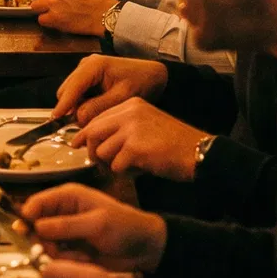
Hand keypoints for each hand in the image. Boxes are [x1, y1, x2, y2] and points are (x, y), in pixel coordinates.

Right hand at [23, 184, 167, 271]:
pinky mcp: (70, 251)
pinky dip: (68, 261)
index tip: (23, 232)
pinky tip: (85, 260)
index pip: (36, 203)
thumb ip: (66, 225)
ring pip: (44, 245)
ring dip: (59, 253)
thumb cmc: (123, 227)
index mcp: (67, 197)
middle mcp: (62, 213)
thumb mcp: (96, 223)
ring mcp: (66, 233)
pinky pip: (57, 258)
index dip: (26, 216)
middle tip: (58, 250)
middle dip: (44, 241)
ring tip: (81, 256)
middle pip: (35, 226)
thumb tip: (35, 225)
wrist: (142, 249)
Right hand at [53, 53, 168, 124]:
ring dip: (77, 107)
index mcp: (94, 65)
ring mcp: (84, 69)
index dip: (63, 104)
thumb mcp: (122, 98)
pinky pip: (77, 94)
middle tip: (87, 124)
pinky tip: (96, 110)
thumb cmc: (141, 83)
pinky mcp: (87, 76)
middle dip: (72, 108)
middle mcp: (85, 64)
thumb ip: (98, 107)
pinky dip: (82, 104)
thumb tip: (77, 117)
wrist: (152, 75)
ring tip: (95, 117)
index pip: (72, 87)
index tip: (55, 120)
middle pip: (67, 91)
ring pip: (70, 94)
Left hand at [76, 97, 208, 179]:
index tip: (77, 145)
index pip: (97, 118)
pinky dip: (126, 173)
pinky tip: (140, 170)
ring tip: (130, 166)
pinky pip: (116, 166)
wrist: (198, 152)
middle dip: (92, 151)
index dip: (85, 134)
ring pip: (102, 151)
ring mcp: (132, 129)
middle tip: (100, 163)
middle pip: (93, 132)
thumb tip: (93, 141)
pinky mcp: (136, 148)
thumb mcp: (146, 125)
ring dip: (112, 164)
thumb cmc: (174, 144)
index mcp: (132, 104)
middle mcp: (130, 112)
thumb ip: (122, 128)